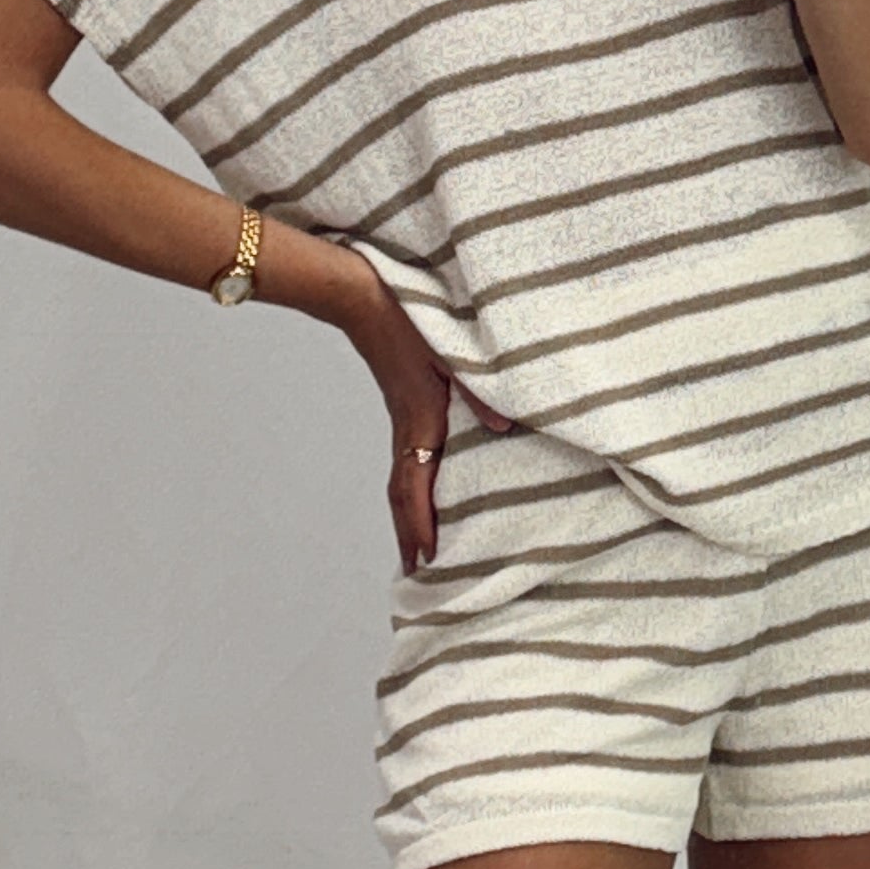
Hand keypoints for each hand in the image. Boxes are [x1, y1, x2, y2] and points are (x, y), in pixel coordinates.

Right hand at [343, 260, 510, 569]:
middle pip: (402, 494)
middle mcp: (408, 428)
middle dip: (409, 534)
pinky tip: (426, 492)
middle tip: (417, 573)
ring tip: (417, 547)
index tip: (426, 559)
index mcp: (420, 420)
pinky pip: (407, 461)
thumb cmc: (410, 318)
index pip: (415, 486)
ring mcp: (404, 420)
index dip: (420, 524)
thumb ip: (479, 389)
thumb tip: (506, 426)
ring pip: (402, 479)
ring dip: (408, 515)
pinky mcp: (405, 409)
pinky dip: (413, 489)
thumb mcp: (453, 351)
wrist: (363, 296)